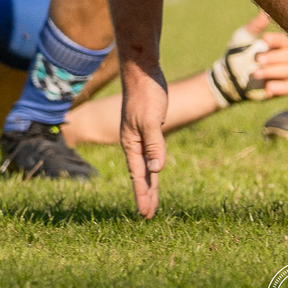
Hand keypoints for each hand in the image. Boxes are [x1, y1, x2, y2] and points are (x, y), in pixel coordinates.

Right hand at [119, 62, 169, 219]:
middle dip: (145, 194)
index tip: (145, 214)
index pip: (138, 176)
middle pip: (141, 174)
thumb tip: (156, 169)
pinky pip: (151, 153)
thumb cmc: (146, 94)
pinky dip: (152, 165)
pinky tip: (154, 170)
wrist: (143, 71)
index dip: (143, 195)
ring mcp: (141, 135)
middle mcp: (134, 142)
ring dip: (149, 182)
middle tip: (148, 216)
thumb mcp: (151, 120)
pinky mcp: (149, 128)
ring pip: (146, 165)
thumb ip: (154, 144)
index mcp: (131, 143)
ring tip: (151, 200)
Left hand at [210, 12, 287, 102]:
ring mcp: (281, 74)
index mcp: (275, 45)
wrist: (228, 76)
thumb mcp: (243, 37)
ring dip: (272, 72)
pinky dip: (281, 87)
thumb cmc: (237, 52)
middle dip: (274, 58)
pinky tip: (268, 88)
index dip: (277, 39)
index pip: (285, 40)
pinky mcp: (279, 88)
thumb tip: (264, 12)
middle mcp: (281, 58)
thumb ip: (255, 26)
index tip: (264, 38)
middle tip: (257, 60)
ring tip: (255, 73)